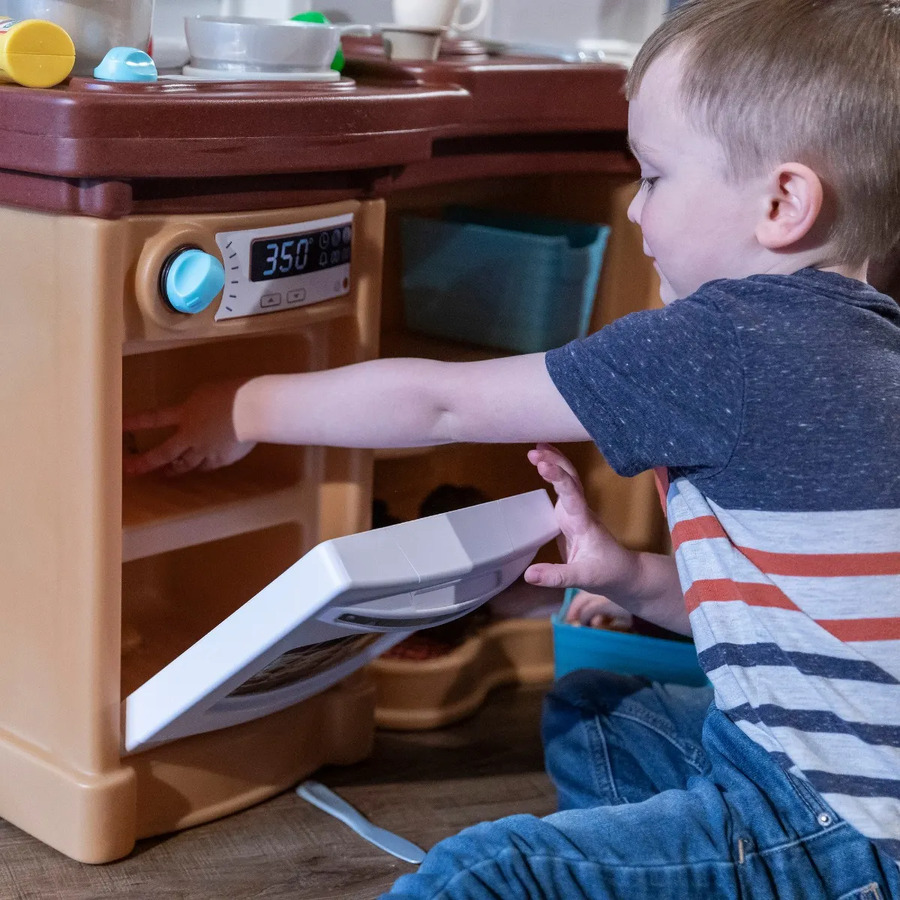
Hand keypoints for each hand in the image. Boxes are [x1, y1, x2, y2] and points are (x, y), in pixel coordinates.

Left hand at [122, 379, 255, 476]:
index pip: (154, 418)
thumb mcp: (207, 393)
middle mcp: (191, 436)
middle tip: (131, 470)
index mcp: (186, 413)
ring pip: (186, 465)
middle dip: (146, 462)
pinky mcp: (223, 459)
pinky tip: (202, 467)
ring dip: (174, 470)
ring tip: (167, 474)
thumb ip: (195, 405)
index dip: (135, 422)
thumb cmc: (233, 393)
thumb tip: (192, 413)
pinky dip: (202, 466)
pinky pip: (208, 466)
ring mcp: (206, 450)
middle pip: (165, 453)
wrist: (253, 410)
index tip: (118, 425)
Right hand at [524, 443, 638, 598]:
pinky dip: (553, 473)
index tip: (543, 465)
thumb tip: (528, 575)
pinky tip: (542, 463)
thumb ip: (557, 576)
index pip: (571, 494)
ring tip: (535, 449)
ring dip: (553, 463)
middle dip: (554, 462)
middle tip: (533, 452)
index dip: (558, 478)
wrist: (625, 573)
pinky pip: (562, 488)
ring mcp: (575, 511)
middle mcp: (580, 511)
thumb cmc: (608, 573)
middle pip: (570, 479)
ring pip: (567, 480)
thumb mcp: (584, 578)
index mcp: (584, 522)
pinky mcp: (570, 515)